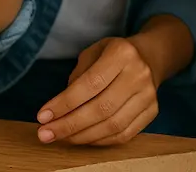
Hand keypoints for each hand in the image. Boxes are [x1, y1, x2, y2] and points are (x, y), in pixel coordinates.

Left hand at [35, 37, 157, 145]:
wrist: (149, 57)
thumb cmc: (112, 55)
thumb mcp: (92, 53)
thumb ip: (76, 78)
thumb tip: (59, 111)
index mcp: (122, 53)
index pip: (90, 84)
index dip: (65, 103)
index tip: (43, 116)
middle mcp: (139, 74)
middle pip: (101, 108)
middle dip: (69, 125)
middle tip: (45, 134)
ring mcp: (148, 95)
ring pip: (112, 125)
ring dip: (81, 136)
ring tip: (60, 137)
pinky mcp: (152, 112)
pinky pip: (123, 135)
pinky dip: (99, 141)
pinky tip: (82, 138)